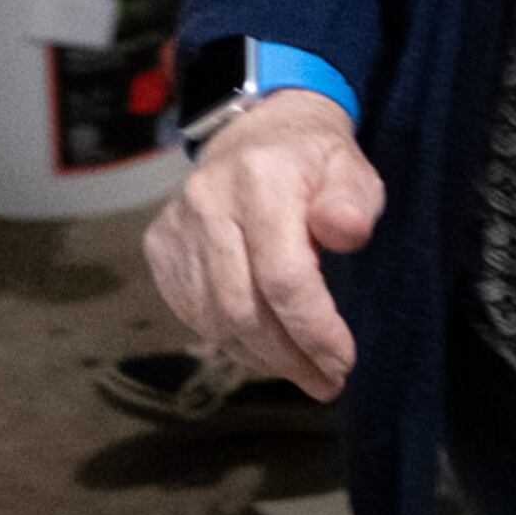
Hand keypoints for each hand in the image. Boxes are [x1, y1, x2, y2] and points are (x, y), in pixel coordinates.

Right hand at [141, 90, 385, 400]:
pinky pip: (194, 315)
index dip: (313, 330)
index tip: (343, 362)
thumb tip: (348, 233)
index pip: (283, 277)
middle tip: (327, 381)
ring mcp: (177, 227)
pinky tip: (266, 348)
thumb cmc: (312, 161)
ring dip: (262, 358)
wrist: (255, 133)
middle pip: (243, 309)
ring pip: (215, 321)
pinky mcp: (161, 247)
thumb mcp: (351, 169)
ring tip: (303, 370)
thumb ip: (354, 202)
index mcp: (260, 180)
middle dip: (289, 357)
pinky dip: (233, 342)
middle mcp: (208, 203)